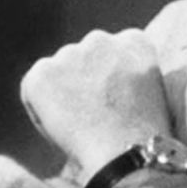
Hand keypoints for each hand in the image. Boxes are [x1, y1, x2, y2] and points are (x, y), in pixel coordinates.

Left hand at [20, 29, 171, 183]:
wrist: (125, 148)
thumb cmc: (143, 134)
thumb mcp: (152, 90)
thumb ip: (129, 74)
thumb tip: (103, 83)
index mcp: (133, 40)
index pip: (114, 51)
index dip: (111, 79)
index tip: (113, 103)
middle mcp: (101, 39)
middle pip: (84, 57)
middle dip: (84, 78)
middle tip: (91, 116)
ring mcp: (71, 53)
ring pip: (59, 71)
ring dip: (63, 91)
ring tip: (78, 126)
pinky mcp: (43, 72)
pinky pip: (34, 87)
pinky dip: (40, 107)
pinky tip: (62, 128)